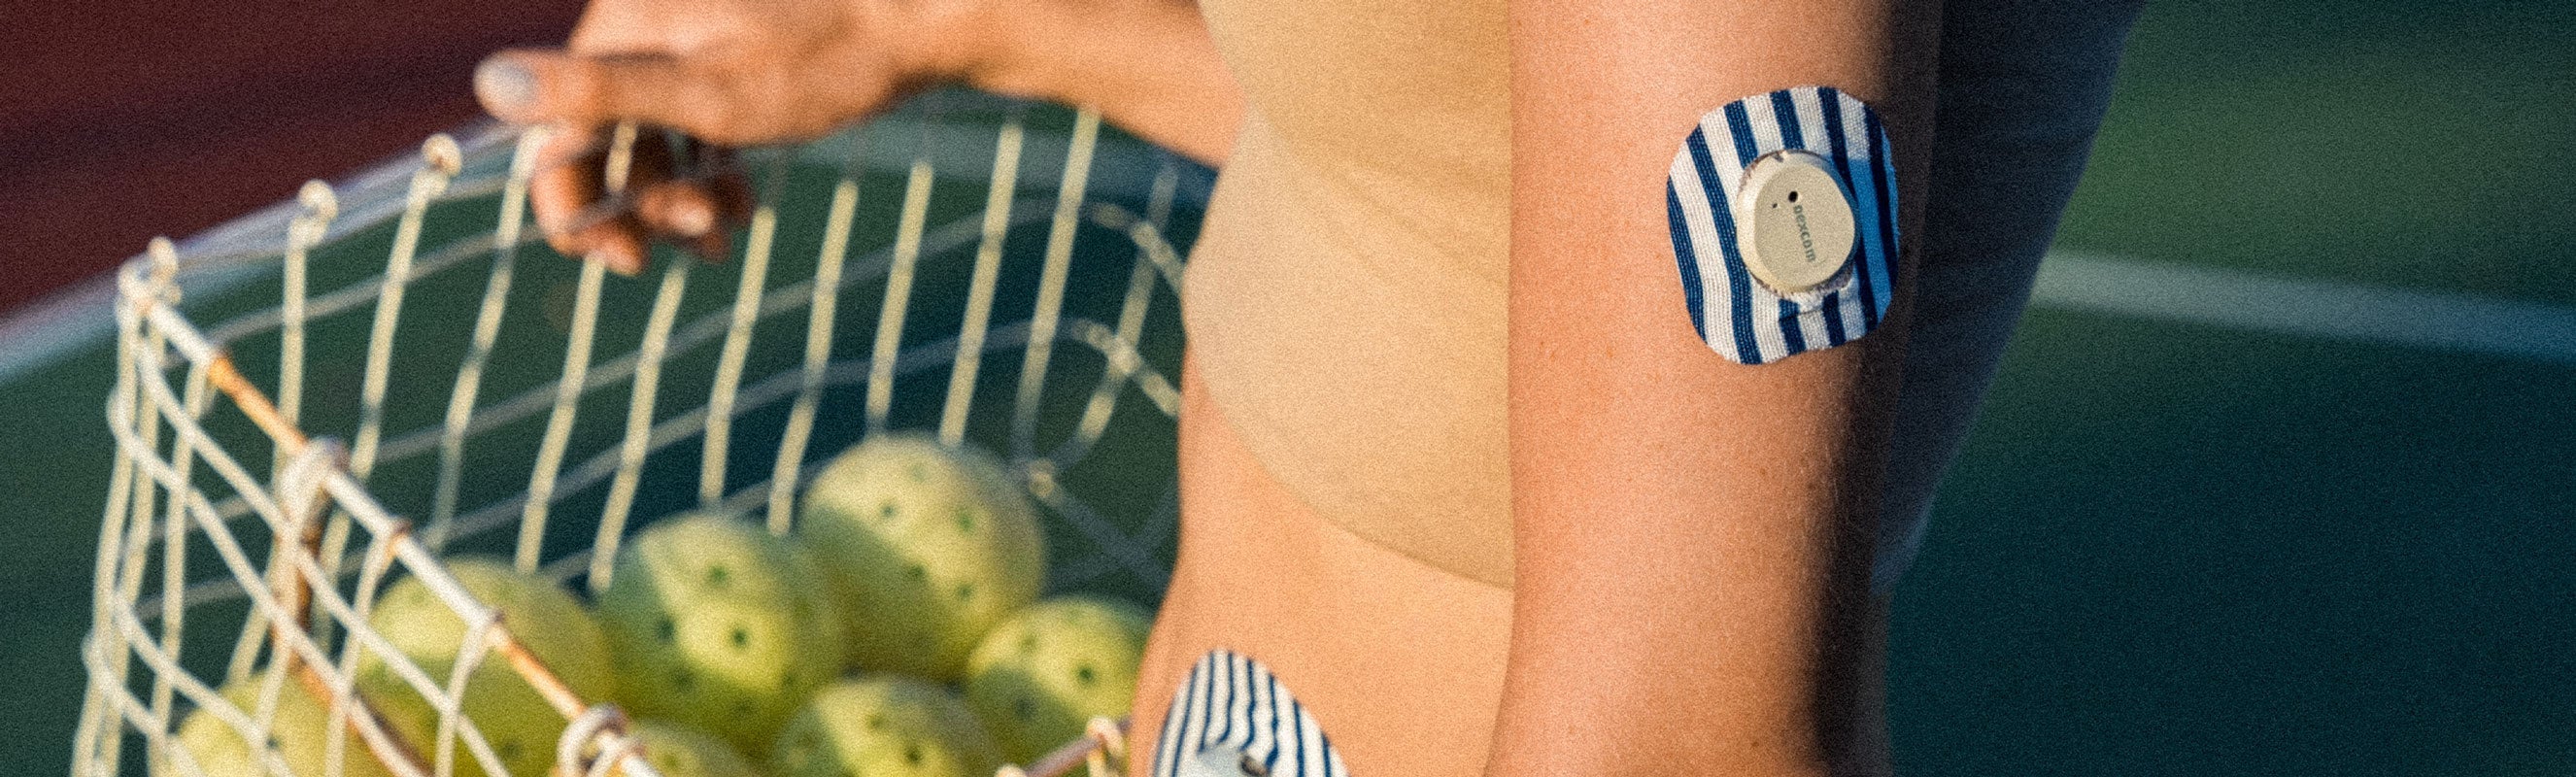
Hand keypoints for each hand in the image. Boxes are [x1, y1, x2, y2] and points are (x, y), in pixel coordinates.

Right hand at [474, 0, 1000, 272]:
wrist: (918, 18)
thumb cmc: (820, 58)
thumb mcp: (707, 91)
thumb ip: (600, 94)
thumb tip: (489, 83)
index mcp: (620, 31)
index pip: (557, 131)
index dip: (572, 205)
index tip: (617, 263)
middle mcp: (642, 31)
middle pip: (606, 140)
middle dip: (641, 205)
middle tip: (693, 249)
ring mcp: (688, 43)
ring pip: (654, 141)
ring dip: (678, 199)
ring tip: (726, 233)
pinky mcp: (730, 58)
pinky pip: (693, 128)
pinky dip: (708, 174)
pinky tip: (740, 210)